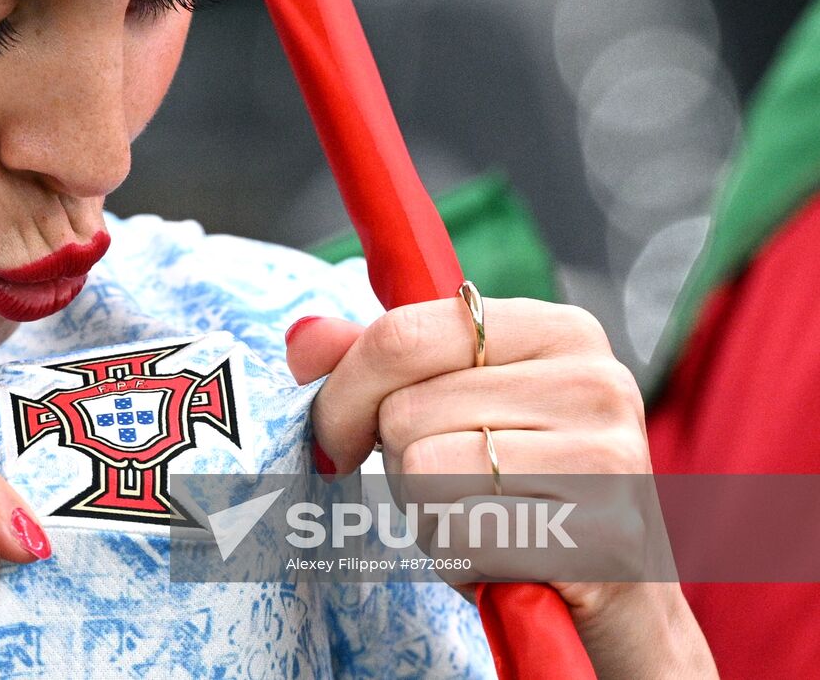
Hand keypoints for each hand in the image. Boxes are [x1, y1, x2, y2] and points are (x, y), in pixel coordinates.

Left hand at [286, 298, 716, 679]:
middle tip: (450, 489)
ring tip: (481, 520)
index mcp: (557, 329)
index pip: (401, 334)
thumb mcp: (450, 410)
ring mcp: (610, 455)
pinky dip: (459, 557)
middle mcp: (594, 378)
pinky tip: (505, 557)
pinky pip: (461, 533)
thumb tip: (303, 337)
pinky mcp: (606, 534)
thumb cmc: (520, 493)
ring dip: (428, 512)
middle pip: (404, 411)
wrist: (621, 594)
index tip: (338, 435)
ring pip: (423, 469)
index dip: (343, 392)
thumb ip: (377, 365)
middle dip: (398, 463)